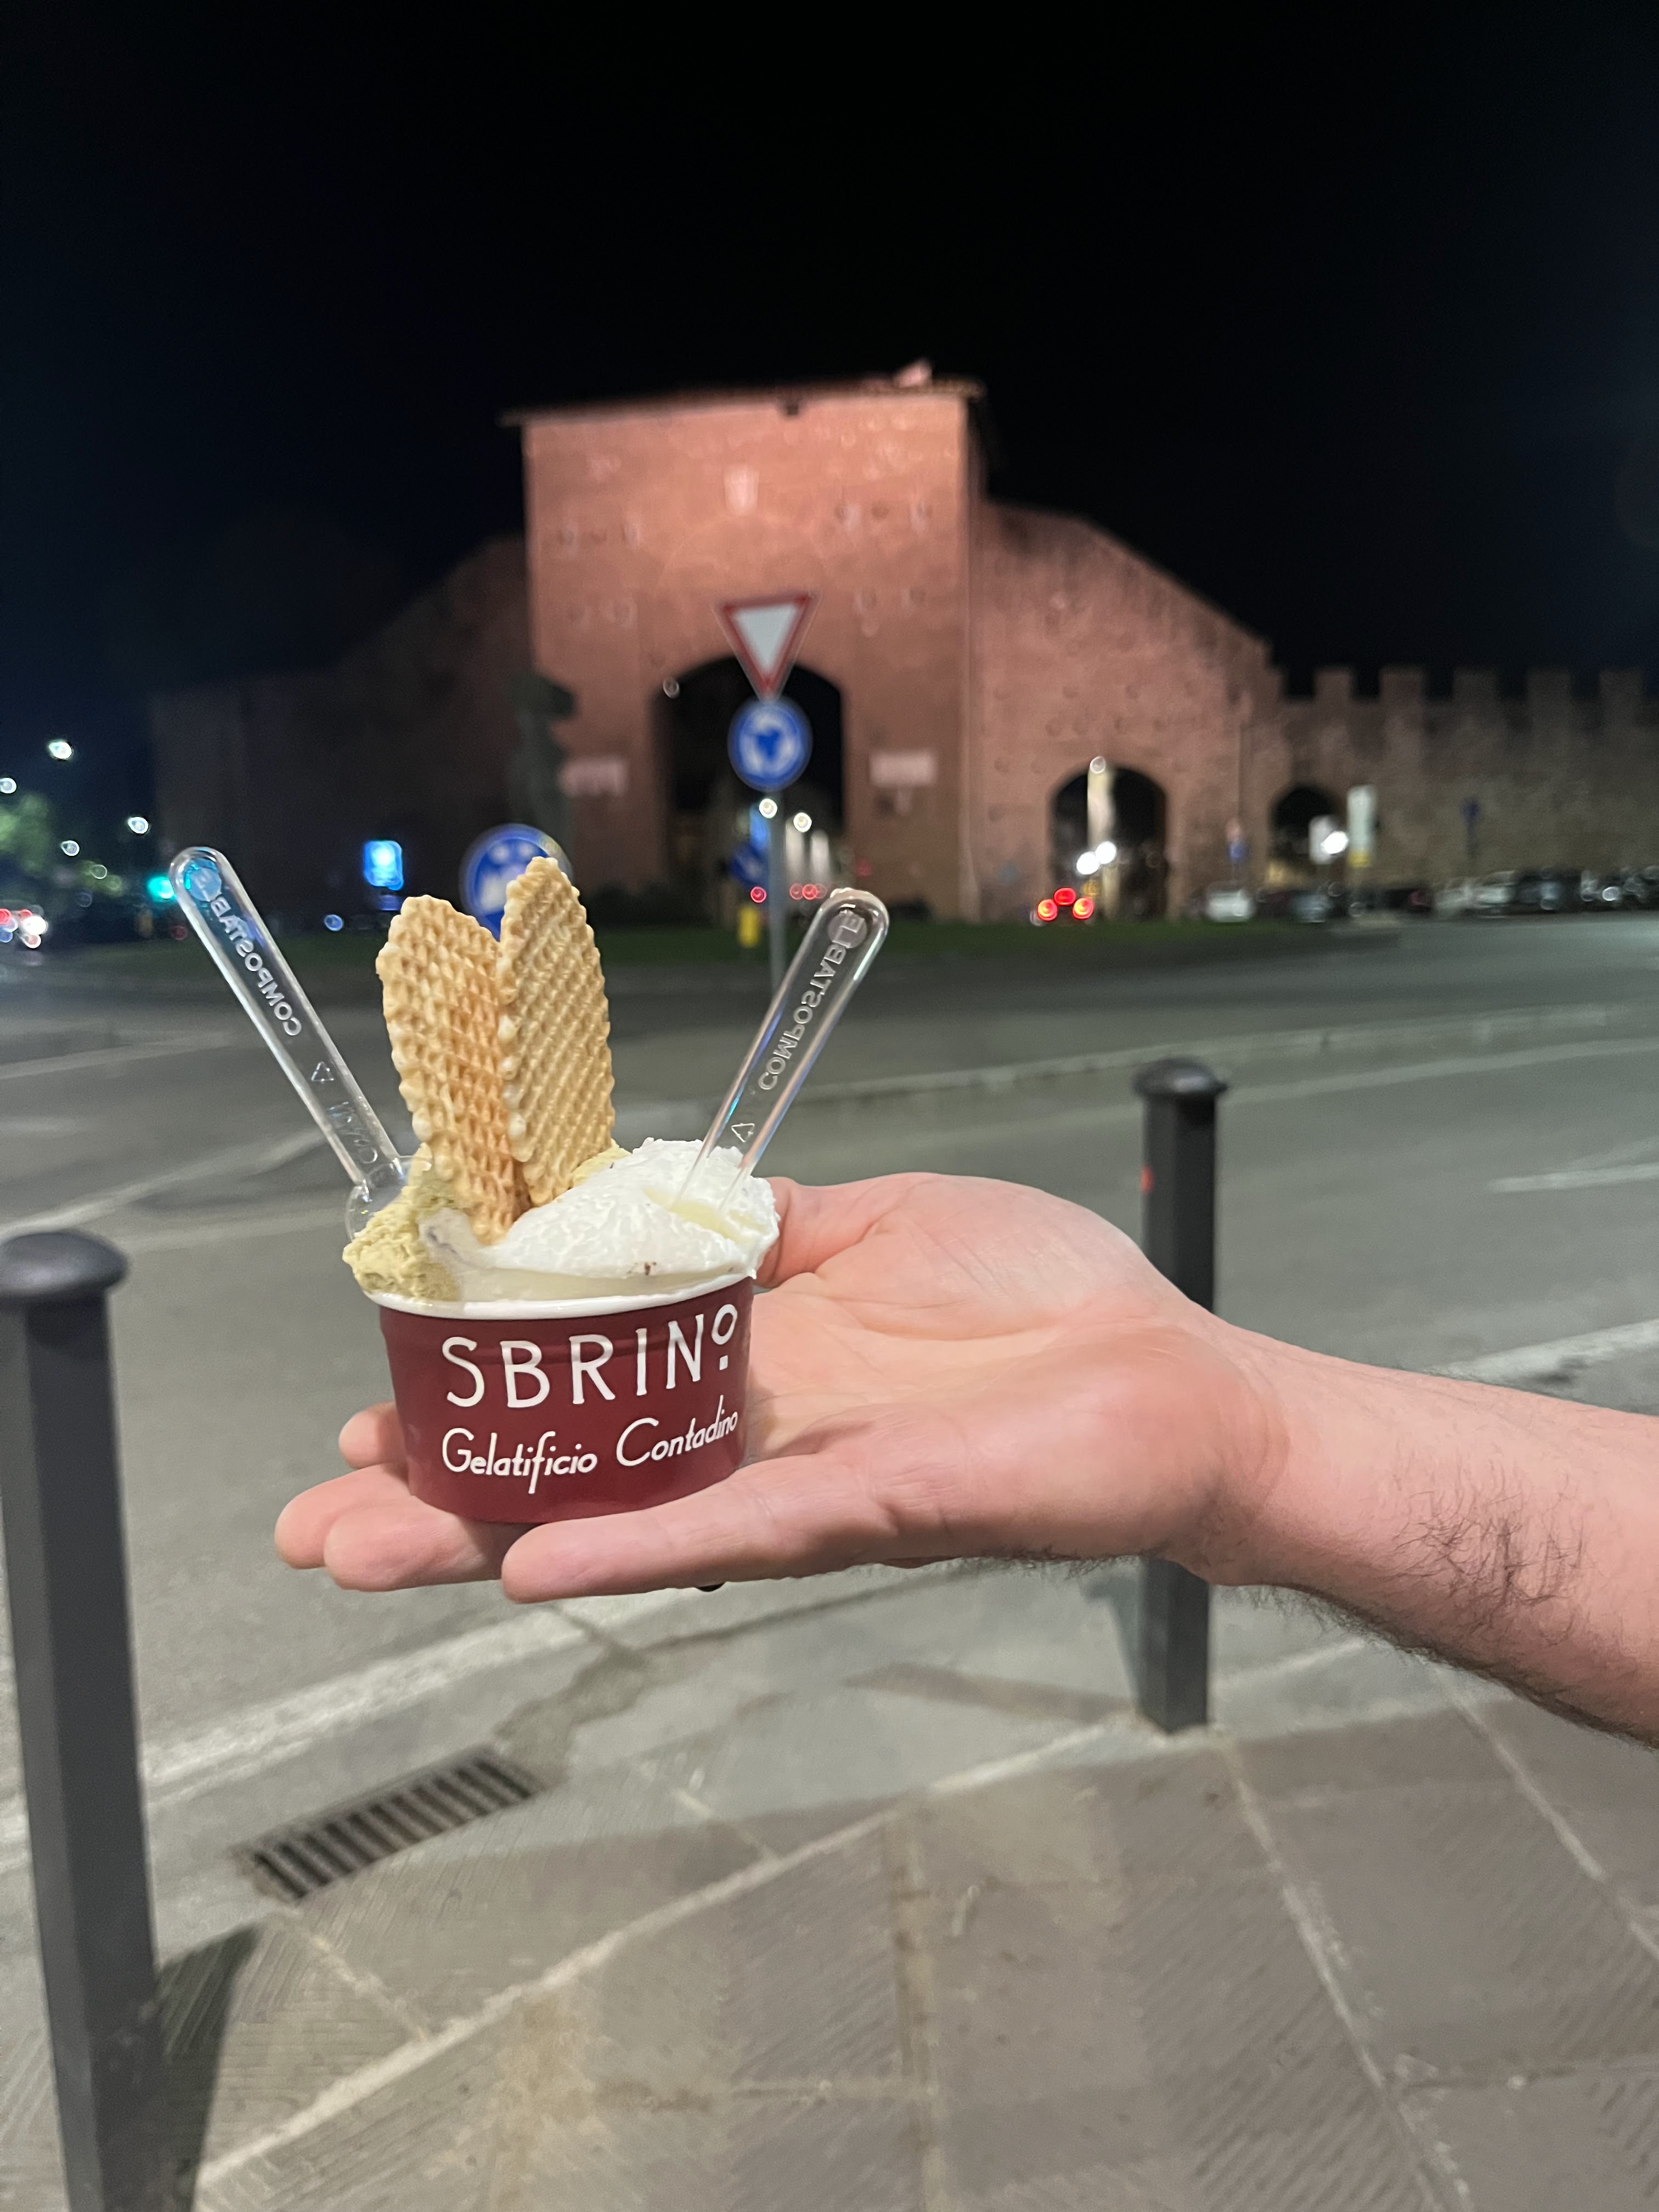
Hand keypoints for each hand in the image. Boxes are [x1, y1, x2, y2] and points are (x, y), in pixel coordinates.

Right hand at [276, 1174, 1277, 1600]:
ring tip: (359, 1555)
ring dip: (489, 1539)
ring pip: (619, 1517)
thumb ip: (773, 1218)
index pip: (588, 1385)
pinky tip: (530, 1564)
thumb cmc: (1047, 1301)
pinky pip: (734, 1529)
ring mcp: (800, 1481)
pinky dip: (632, 1546)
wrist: (1172, 1382)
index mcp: (752, 1363)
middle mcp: (752, 1437)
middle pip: (573, 1474)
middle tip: (315, 1526)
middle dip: (444, 1498)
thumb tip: (667, 1189)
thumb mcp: (883, 1217)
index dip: (486, 1395)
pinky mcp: (868, 1505)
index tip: (381, 1395)